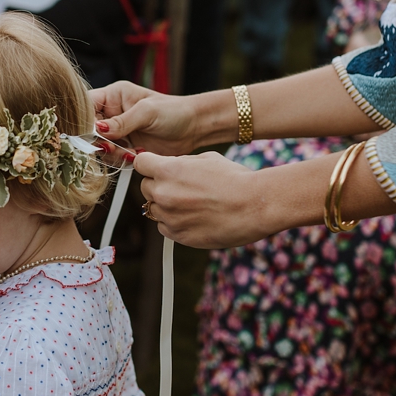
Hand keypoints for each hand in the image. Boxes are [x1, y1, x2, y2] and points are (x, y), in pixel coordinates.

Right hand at [89, 80, 201, 155]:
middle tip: (111, 147)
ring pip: (100, 146)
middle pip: (89, 129)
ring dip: (111, 153)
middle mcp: (112, 114)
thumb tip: (98, 130)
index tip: (92, 133)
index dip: (84, 120)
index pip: (86, 105)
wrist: (194, 127)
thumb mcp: (147, 112)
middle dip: (98, 140)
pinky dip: (121, 160)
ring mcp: (118, 132)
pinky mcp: (126, 148)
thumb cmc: (173, 111)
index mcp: (113, 96)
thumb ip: (122, 121)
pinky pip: (113, 157)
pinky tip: (136, 155)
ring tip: (130, 151)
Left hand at [136, 151, 276, 248]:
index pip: (141, 163)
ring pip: (153, 208)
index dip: (149, 164)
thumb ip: (180, 163)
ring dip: (165, 205)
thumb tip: (167, 166)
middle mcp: (164, 194)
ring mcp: (170, 217)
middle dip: (158, 184)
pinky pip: (164, 227)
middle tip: (181, 186)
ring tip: (191, 203)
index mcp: (169, 171)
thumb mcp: (206, 158)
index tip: (155, 167)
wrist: (255, 206)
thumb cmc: (235, 179)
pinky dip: (173, 222)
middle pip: (145, 187)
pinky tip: (194, 216)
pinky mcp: (178, 236)